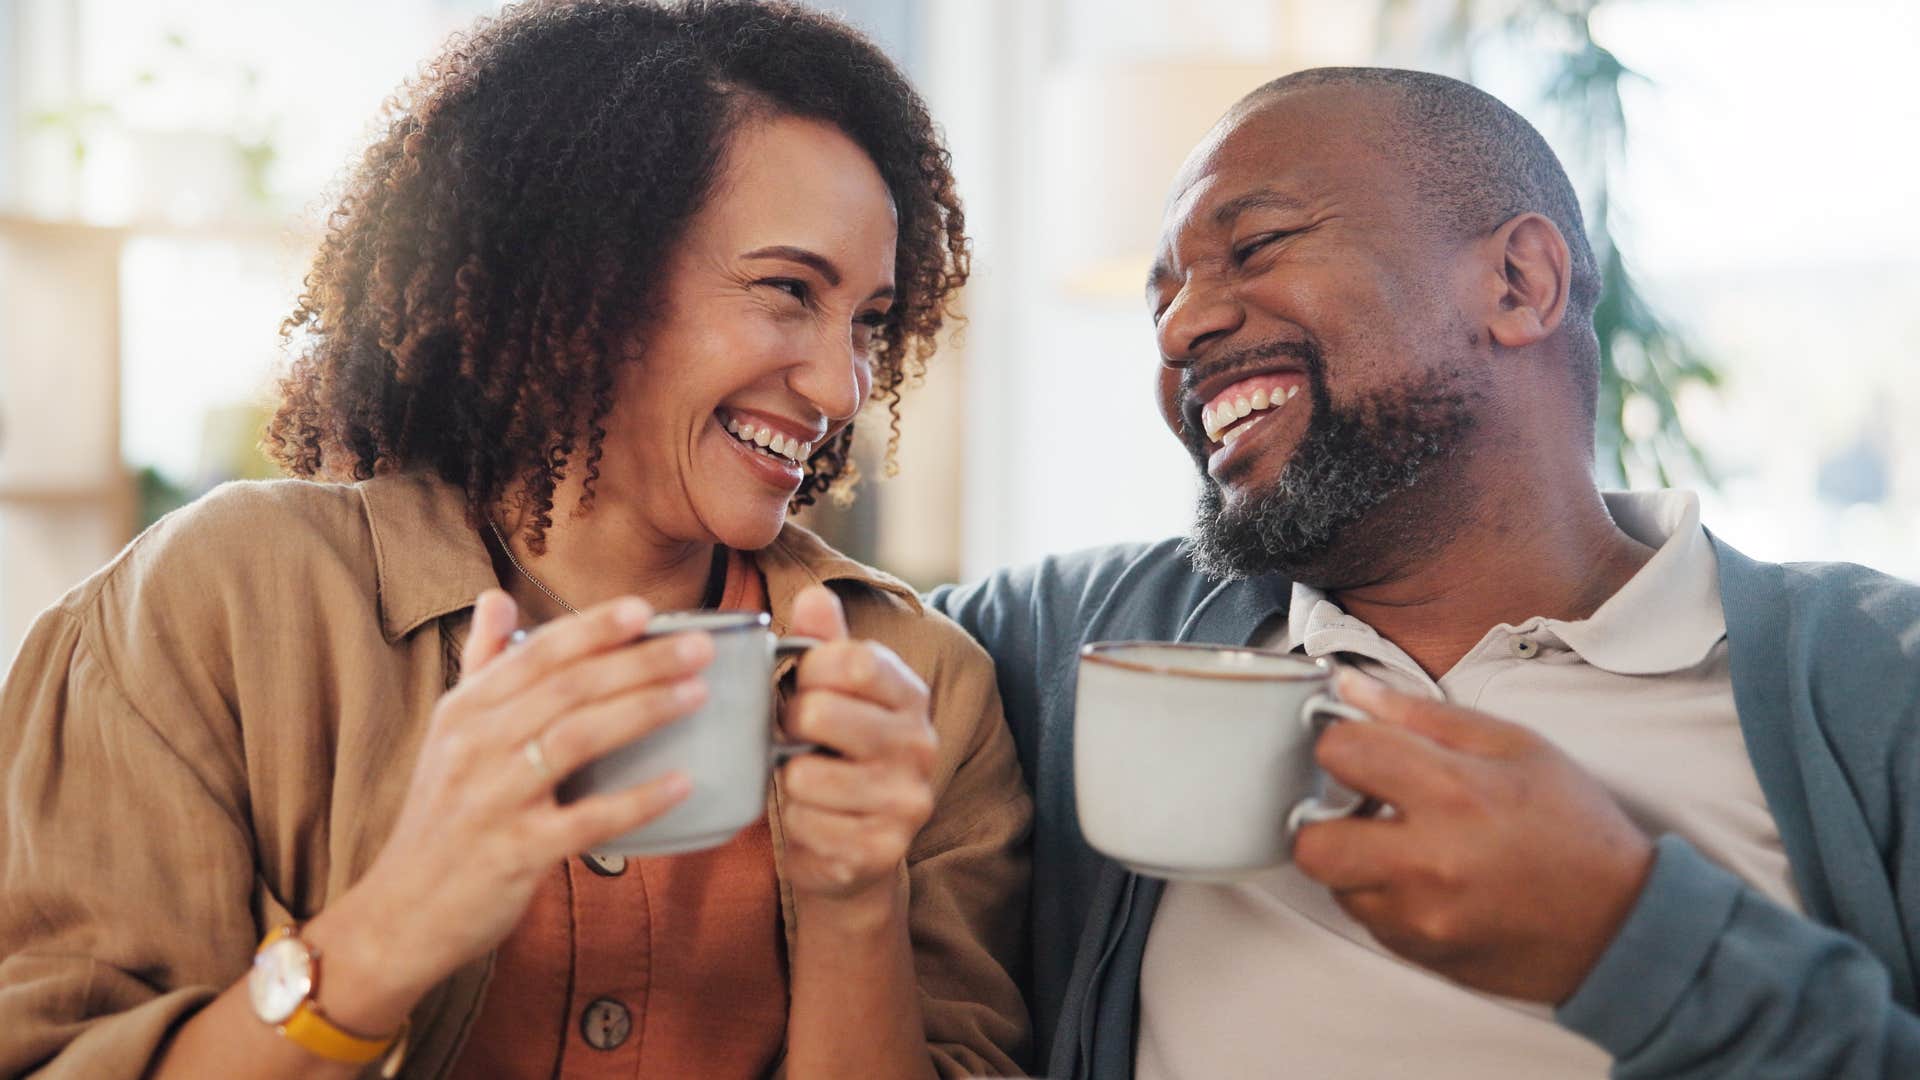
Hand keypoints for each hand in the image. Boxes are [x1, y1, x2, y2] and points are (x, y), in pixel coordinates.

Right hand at [313, 590, 708, 1018]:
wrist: (400, 915)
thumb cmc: (440, 818)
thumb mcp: (448, 735)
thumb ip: (481, 665)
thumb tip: (496, 597)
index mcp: (464, 711)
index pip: (536, 654)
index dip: (592, 628)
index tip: (644, 608)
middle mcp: (474, 746)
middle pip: (567, 688)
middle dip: (638, 662)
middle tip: (700, 647)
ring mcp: (492, 799)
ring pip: (576, 738)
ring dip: (643, 711)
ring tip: (698, 694)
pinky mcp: (514, 853)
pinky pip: (586, 820)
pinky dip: (638, 799)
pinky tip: (682, 782)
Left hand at [779, 585, 937, 911]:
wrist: (859, 852)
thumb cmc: (836, 755)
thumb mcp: (835, 694)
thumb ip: (825, 645)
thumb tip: (813, 596)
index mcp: (910, 697)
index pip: (857, 660)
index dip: (812, 670)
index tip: (805, 685)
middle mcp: (920, 746)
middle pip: (821, 714)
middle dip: (789, 727)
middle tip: (797, 740)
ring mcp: (906, 801)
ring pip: (803, 775)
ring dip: (790, 783)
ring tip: (808, 784)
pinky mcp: (882, 850)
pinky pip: (805, 825)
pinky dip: (797, 826)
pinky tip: (817, 823)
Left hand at [1291, 669, 1654, 1003]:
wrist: (1622, 924)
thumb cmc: (1573, 828)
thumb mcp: (1514, 746)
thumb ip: (1421, 715)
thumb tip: (1350, 689)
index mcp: (1452, 792)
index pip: (1338, 753)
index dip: (1341, 742)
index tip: (1360, 747)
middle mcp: (1427, 861)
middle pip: (1309, 842)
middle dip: (1323, 818)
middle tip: (1361, 805)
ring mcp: (1420, 917)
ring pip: (1334, 884)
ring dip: (1354, 859)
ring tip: (1403, 843)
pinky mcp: (1420, 953)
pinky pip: (1367, 917)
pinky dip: (1381, 895)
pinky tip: (1425, 878)